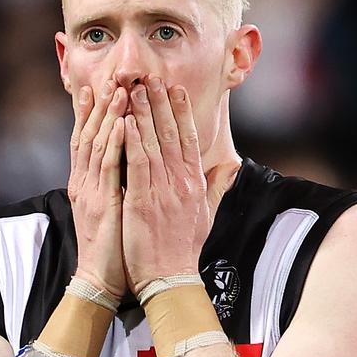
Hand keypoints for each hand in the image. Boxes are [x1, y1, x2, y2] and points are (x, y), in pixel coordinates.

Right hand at [68, 80, 128, 298]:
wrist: (100, 279)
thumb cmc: (113, 247)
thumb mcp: (113, 211)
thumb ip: (117, 187)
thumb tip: (128, 169)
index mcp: (88, 184)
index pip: (89, 141)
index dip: (92, 114)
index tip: (99, 88)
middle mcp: (85, 183)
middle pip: (89, 136)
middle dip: (99, 106)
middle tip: (108, 78)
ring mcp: (91, 192)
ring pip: (98, 145)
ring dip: (108, 116)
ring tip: (117, 90)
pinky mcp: (102, 203)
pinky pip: (108, 168)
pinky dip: (114, 143)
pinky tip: (121, 124)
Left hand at [121, 76, 209, 293]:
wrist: (171, 278)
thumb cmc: (183, 249)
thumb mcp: (206, 214)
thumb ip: (217, 186)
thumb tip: (232, 167)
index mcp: (195, 183)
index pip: (188, 138)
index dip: (181, 111)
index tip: (175, 88)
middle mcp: (181, 182)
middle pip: (171, 133)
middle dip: (160, 102)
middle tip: (150, 77)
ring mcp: (163, 191)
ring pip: (152, 143)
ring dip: (142, 113)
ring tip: (134, 89)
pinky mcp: (143, 201)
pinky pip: (137, 164)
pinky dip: (130, 140)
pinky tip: (124, 121)